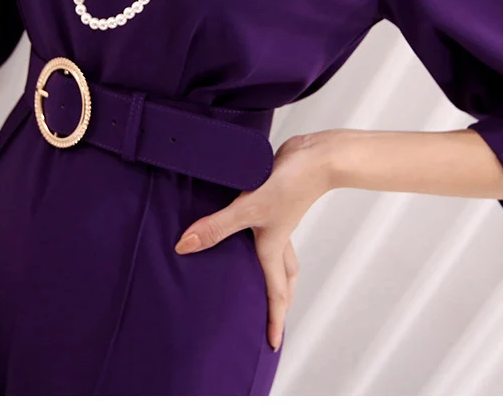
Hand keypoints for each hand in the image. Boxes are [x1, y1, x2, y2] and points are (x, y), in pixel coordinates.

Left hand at [173, 130, 344, 350]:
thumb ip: (217, 227)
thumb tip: (185, 247)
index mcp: (273, 247)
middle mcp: (278, 237)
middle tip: (273, 320)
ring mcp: (278, 218)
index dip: (274, 320)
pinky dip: (262, 237)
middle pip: (283, 278)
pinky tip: (247, 223)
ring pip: (279, 255)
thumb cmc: (290, 183)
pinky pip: (268, 227)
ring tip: (260, 279)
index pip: (275, 293)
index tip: (274, 345)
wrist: (316, 156)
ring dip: (274, 271)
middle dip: (279, 302)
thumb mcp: (249, 207)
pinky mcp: (275, 199)